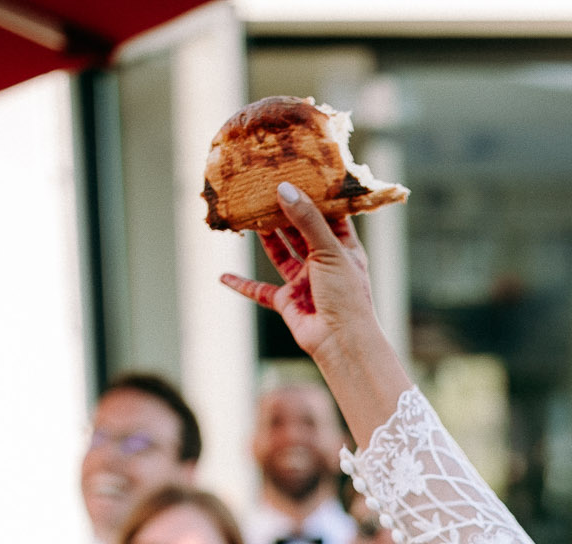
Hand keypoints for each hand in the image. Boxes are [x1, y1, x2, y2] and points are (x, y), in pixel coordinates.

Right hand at [220, 184, 376, 365]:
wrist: (341, 342)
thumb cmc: (346, 296)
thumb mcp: (329, 251)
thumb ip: (306, 220)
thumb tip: (284, 189)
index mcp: (344, 248)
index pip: (330, 215)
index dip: (315, 197)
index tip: (298, 174)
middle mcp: (324, 263)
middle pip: (300, 231)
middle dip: (283, 213)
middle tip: (264, 189)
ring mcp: (305, 282)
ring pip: (280, 254)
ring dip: (265, 238)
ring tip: (247, 215)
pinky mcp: (288, 302)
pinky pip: (261, 291)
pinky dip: (243, 284)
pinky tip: (224, 276)